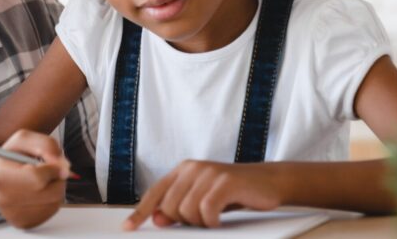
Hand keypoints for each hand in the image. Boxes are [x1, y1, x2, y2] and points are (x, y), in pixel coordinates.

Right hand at [0, 129, 70, 228]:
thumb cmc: (8, 157)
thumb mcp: (23, 139)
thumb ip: (46, 145)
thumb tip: (63, 165)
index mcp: (1, 176)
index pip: (37, 178)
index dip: (52, 169)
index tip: (54, 163)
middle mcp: (5, 199)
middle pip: (51, 193)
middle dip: (56, 179)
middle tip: (46, 171)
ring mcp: (14, 214)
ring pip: (55, 202)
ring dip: (54, 188)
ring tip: (39, 181)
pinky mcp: (23, 222)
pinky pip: (51, 210)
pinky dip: (50, 199)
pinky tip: (38, 192)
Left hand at [123, 160, 282, 229]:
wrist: (269, 181)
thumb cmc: (234, 194)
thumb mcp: (203, 200)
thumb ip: (180, 208)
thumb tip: (158, 220)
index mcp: (183, 170)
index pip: (155, 193)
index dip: (140, 212)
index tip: (128, 228)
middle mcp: (192, 168)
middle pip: (170, 207)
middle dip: (184, 221)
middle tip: (203, 220)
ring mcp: (209, 173)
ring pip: (187, 211)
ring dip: (201, 223)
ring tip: (215, 217)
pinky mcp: (225, 182)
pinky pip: (206, 210)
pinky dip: (212, 221)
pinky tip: (220, 220)